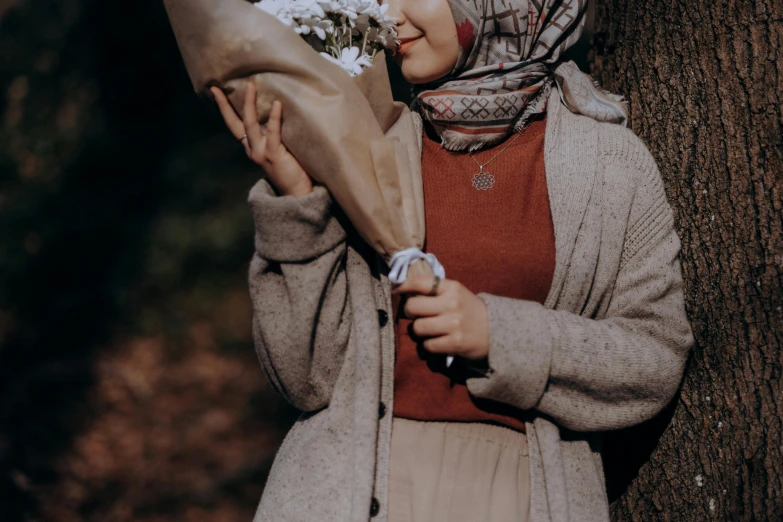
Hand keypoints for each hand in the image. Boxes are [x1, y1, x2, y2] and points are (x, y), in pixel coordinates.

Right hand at [210, 83, 313, 197]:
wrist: (296, 192)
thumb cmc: (291, 168)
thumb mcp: (276, 149)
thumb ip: (272, 134)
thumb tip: (277, 107)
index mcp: (251, 147)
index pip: (234, 124)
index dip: (224, 107)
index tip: (215, 91)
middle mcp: (252, 149)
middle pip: (235, 123)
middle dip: (225, 104)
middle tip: (217, 86)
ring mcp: (261, 152)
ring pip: (250, 124)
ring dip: (250, 104)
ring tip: (251, 86)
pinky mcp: (273, 155)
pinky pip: (272, 133)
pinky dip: (273, 117)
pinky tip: (277, 104)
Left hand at [391, 275, 488, 360]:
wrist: (497, 330)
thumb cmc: (469, 310)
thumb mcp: (455, 293)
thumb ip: (433, 290)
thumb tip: (401, 290)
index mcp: (451, 287)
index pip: (419, 282)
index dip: (402, 286)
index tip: (395, 291)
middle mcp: (452, 303)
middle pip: (412, 307)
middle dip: (409, 313)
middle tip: (416, 316)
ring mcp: (454, 324)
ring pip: (417, 328)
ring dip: (418, 331)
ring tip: (428, 330)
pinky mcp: (455, 343)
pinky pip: (427, 345)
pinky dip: (428, 346)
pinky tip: (436, 342)